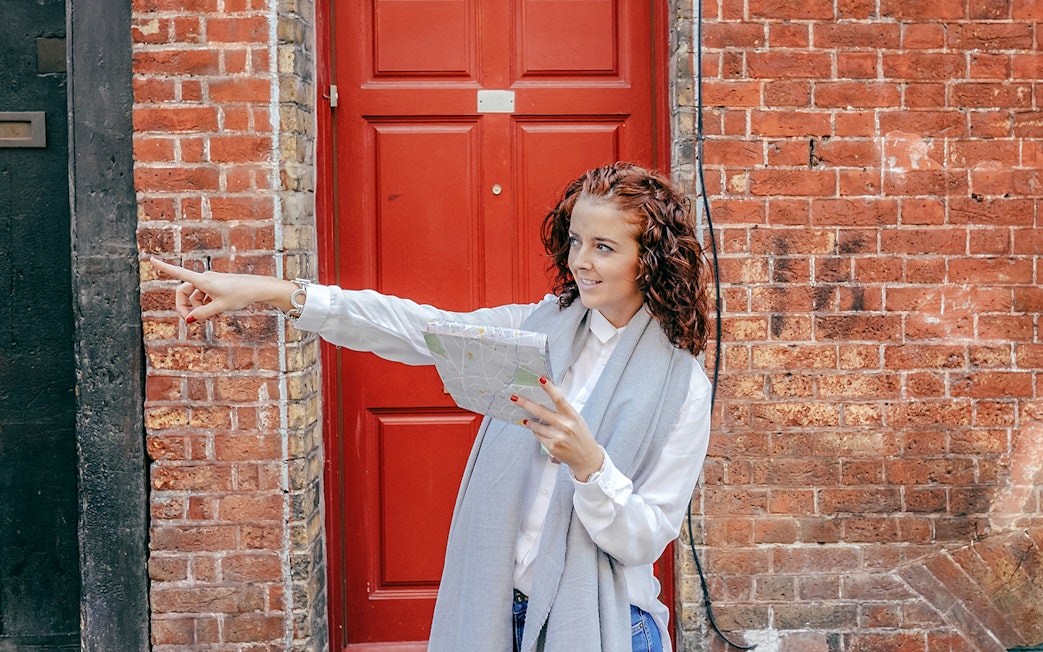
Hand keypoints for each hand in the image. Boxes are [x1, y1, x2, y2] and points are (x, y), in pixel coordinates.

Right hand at [150, 256, 296, 322]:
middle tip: (189, 320)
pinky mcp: (217, 286)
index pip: (179, 273)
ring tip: (211, 317)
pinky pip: (205, 297)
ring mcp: (211, 282)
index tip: (150, 259)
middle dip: (185, 306)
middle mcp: (205, 278)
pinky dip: (206, 305)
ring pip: (196, 296)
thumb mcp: (220, 307)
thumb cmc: (240, 295)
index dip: (164, 267)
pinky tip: (217, 313)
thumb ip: (202, 314)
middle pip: (184, 291)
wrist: (258, 288)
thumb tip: (188, 319)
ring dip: (198, 308)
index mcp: (203, 280)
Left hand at [514, 378, 604, 481]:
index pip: (558, 398)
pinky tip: (539, 431)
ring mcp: (558, 437)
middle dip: (525, 403)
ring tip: (527, 419)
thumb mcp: (576, 420)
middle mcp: (565, 425)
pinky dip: (536, 432)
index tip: (540, 379)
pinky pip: (538, 436)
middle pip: (540, 411)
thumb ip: (562, 411)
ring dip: (530, 421)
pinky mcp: (552, 447)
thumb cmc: (581, 436)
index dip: (548, 388)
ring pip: (535, 425)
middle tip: (514, 398)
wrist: (587, 458)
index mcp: (572, 415)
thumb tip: (544, 401)